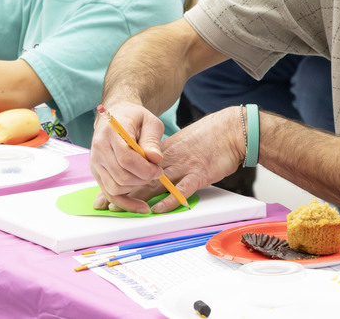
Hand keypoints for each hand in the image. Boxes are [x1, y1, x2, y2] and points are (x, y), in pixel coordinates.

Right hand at [89, 101, 168, 212]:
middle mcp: (99, 148)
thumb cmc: (135, 118)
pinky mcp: (96, 172)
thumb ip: (152, 140)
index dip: (145, 169)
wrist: (116, 115)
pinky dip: (125, 203)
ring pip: (115, 188)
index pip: (126, 158)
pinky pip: (109, 194)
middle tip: (157, 174)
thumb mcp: (150, 122)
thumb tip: (155, 160)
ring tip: (147, 179)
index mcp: (112, 131)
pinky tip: (141, 207)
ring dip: (135, 189)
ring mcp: (95, 162)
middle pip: (121, 175)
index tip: (158, 170)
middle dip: (143, 179)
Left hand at [90, 106, 244, 213]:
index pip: (138, 164)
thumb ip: (169, 153)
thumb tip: (156, 165)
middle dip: (123, 190)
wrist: (232, 130)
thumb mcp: (184, 142)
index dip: (121, 177)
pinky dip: (168, 200)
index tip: (107, 188)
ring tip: (124, 209)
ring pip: (156, 182)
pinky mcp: (199, 174)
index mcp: (166, 150)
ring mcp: (185, 166)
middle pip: (142, 175)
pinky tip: (157, 208)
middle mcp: (171, 158)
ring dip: (139, 197)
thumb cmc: (212, 136)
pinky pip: (181, 188)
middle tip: (106, 203)